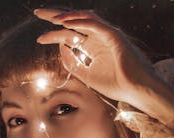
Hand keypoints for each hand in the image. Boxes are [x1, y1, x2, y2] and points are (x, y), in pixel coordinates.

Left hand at [34, 8, 155, 108]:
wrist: (136, 90)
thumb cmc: (116, 84)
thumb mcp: (86, 75)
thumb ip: (72, 62)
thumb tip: (60, 47)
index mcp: (93, 47)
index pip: (71, 35)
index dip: (54, 34)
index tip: (40, 39)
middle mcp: (99, 37)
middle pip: (74, 22)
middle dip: (56, 15)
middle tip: (38, 12)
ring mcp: (107, 34)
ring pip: (84, 18)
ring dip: (67, 16)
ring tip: (51, 17)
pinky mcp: (114, 35)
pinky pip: (95, 24)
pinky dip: (80, 21)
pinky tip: (66, 22)